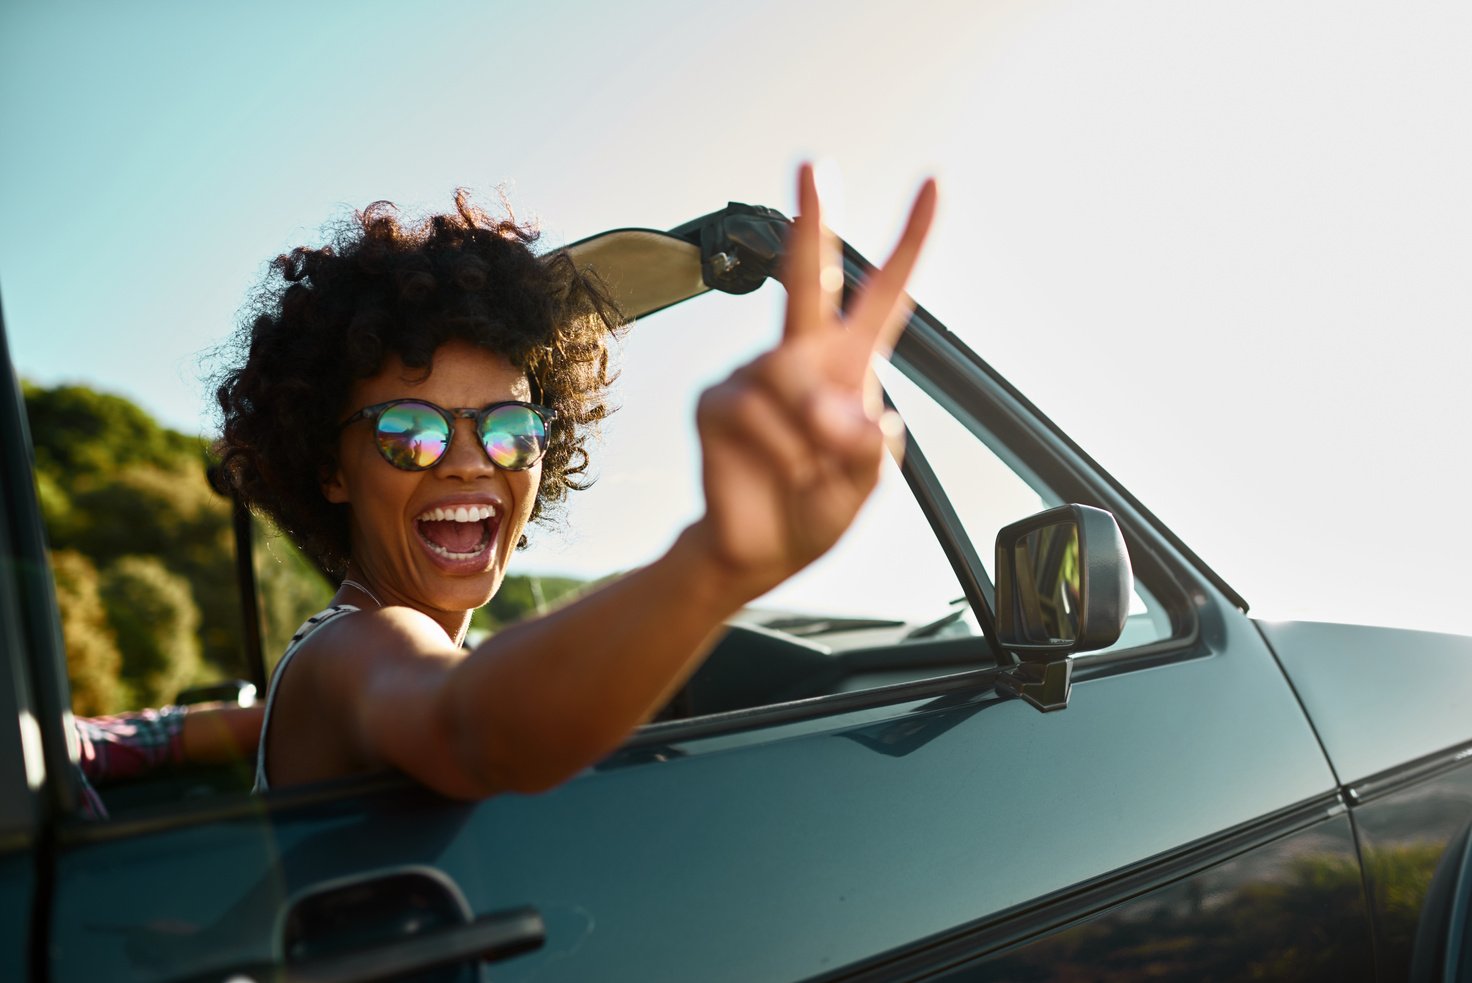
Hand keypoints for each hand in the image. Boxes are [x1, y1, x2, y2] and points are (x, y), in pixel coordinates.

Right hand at [689, 164, 937, 599]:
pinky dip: (775, 452)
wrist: (758, 550)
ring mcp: (754, 375)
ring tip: (804, 472)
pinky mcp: (716, 400)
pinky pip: (751, 414)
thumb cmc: (815, 509)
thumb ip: (867, 447)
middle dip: (814, 220)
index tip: (933, 186)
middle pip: (811, 278)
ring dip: (809, 438)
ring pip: (790, 382)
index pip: (885, 293)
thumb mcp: (866, 484)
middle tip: (815, 165)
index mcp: (850, 364)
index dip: (911, 241)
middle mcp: (802, 357)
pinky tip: (768, 470)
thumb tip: (844, 412)